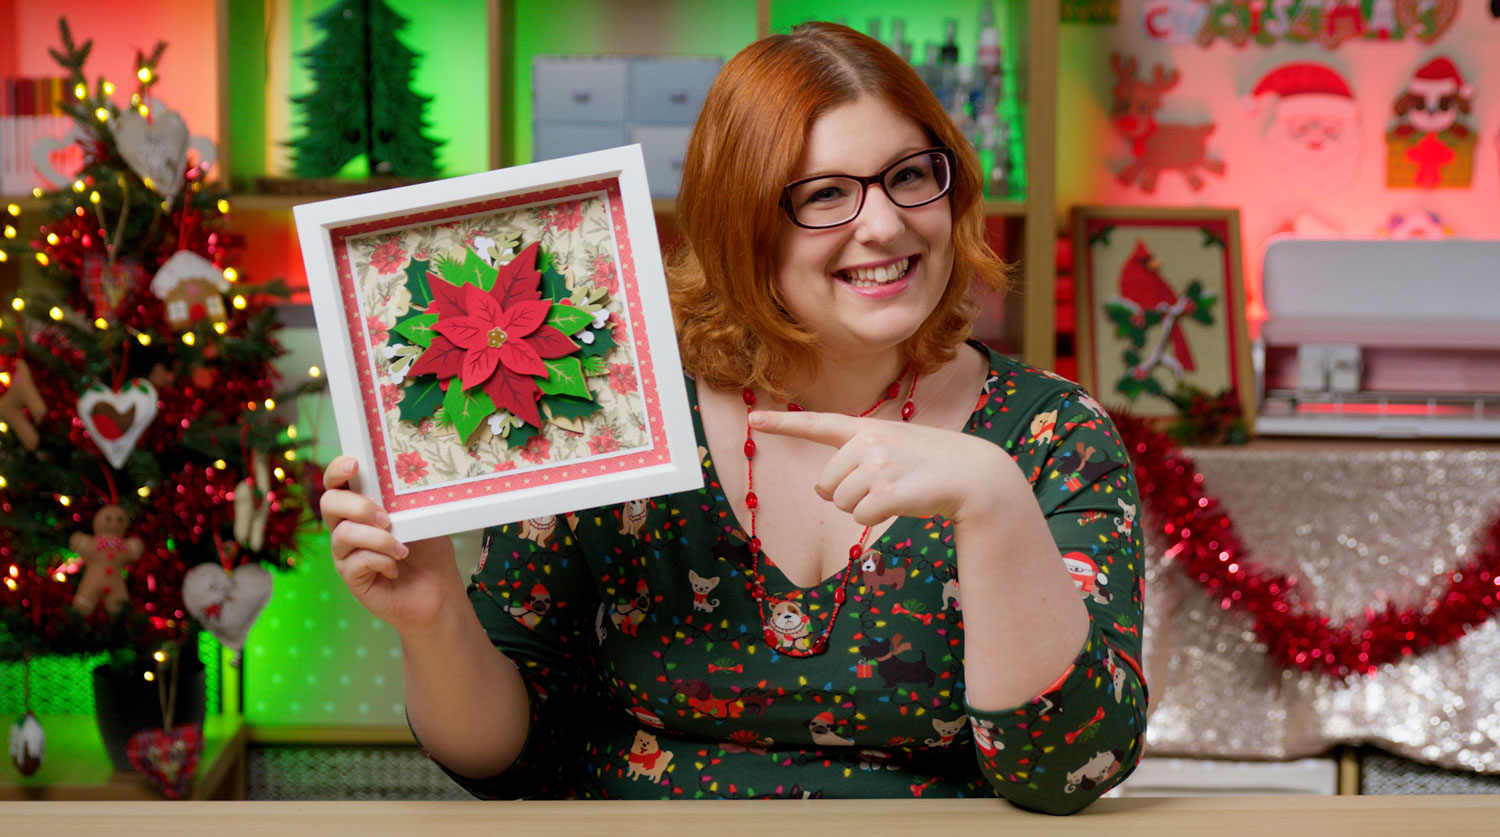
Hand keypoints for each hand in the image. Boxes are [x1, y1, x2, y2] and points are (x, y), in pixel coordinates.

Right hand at [320, 456, 463, 633]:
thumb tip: (401, 485)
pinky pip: (355, 562)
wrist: (438, 591)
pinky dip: (381, 561)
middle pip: (328, 503)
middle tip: (386, 517)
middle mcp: (346, 527)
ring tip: (402, 548)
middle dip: (356, 506)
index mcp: (361, 506)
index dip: (337, 470)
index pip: (337, 482)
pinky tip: (395, 568)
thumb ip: (405, 501)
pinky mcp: (351, 577)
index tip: (354, 465)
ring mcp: (345, 553)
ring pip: (343, 535)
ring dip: (377, 539)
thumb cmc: (429, 551)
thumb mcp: (422, 518)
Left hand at [748, 410, 1010, 526]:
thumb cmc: (931, 465)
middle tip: (884, 487)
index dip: (781, 423)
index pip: (818, 423)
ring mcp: (877, 465)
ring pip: (840, 503)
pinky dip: (876, 519)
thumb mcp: (894, 449)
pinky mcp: (887, 490)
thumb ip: (855, 460)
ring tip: (897, 492)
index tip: (752, 419)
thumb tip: (821, 490)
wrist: (974, 475)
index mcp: (866, 429)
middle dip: (847, 495)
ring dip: (863, 508)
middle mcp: (867, 442)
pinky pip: (859, 517)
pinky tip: (902, 504)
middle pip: (826, 485)